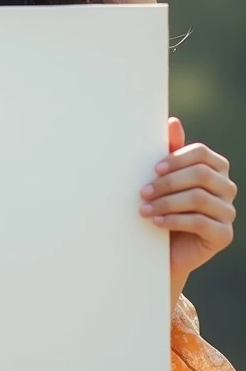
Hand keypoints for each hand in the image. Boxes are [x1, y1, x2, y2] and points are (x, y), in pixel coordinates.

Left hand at [139, 117, 236, 283]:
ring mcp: (228, 212)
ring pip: (199, 199)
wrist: (164, 248)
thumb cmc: (164, 205)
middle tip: (142, 192)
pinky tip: (157, 222)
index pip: (202, 153)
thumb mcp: (164, 178)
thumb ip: (170, 151)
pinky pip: (201, 223)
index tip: (154, 169)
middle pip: (200, 175)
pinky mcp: (224, 235)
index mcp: (215, 167)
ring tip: (144, 209)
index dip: (177, 158)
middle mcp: (227, 187)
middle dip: (168, 183)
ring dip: (167, 203)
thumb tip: (173, 122)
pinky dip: (174, 221)